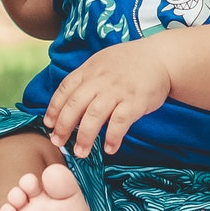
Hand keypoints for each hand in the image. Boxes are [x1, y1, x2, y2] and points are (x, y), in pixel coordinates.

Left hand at [43, 39, 173, 156]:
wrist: (161, 57)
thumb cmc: (131, 63)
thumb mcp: (103, 63)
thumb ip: (87, 79)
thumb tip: (69, 101)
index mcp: (90, 70)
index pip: (65, 89)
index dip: (54, 108)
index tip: (48, 124)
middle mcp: (101, 80)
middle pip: (75, 105)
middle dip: (63, 126)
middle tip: (58, 142)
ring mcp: (117, 91)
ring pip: (94, 116)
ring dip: (85, 137)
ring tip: (80, 152)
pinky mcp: (135, 101)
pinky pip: (119, 122)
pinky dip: (112, 137)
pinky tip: (109, 149)